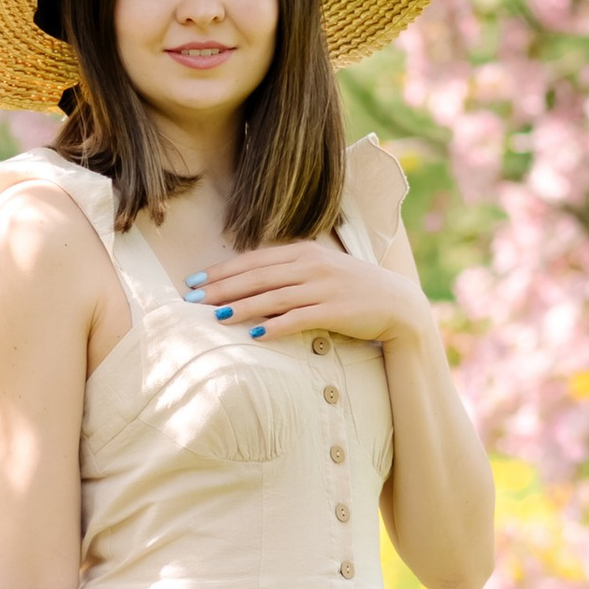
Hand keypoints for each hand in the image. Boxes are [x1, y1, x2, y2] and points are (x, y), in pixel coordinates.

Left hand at [184, 241, 429, 347]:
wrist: (397, 302)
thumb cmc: (351, 287)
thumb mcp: (319, 270)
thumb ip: (287, 272)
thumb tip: (248, 283)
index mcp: (303, 252)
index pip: (252, 260)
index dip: (221, 271)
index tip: (193, 281)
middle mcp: (310, 266)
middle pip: (256, 277)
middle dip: (221, 288)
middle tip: (191, 300)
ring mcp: (323, 287)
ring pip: (273, 297)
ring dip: (242, 307)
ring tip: (216, 317)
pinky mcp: (335, 310)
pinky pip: (299, 318)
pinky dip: (276, 326)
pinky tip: (256, 335)